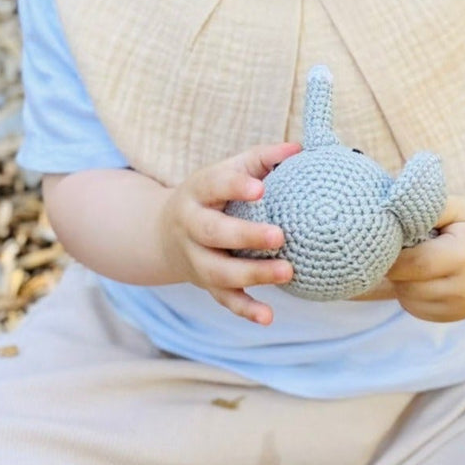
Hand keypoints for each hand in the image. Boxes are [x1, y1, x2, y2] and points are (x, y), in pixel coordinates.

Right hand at [157, 142, 300, 325]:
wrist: (165, 233)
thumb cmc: (214, 194)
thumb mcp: (229, 169)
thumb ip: (263, 158)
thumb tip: (299, 148)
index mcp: (198, 192)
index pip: (214, 185)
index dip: (235, 186)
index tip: (260, 188)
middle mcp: (191, 226)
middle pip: (213, 232)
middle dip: (245, 236)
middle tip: (279, 236)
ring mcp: (196, 259)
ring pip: (218, 270)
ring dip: (252, 274)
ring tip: (287, 272)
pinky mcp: (206, 284)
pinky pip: (224, 299)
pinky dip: (245, 309)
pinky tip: (268, 316)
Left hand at [370, 196, 464, 321]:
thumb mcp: (458, 207)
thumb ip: (426, 210)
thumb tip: (392, 217)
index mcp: (463, 257)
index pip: (411, 264)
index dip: (391, 254)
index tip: (386, 239)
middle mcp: (462, 289)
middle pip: (406, 285)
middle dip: (394, 268)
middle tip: (399, 248)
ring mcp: (460, 308)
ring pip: (407, 300)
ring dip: (401, 282)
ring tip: (414, 260)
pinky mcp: (455, 317)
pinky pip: (416, 310)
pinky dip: (410, 294)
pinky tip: (422, 276)